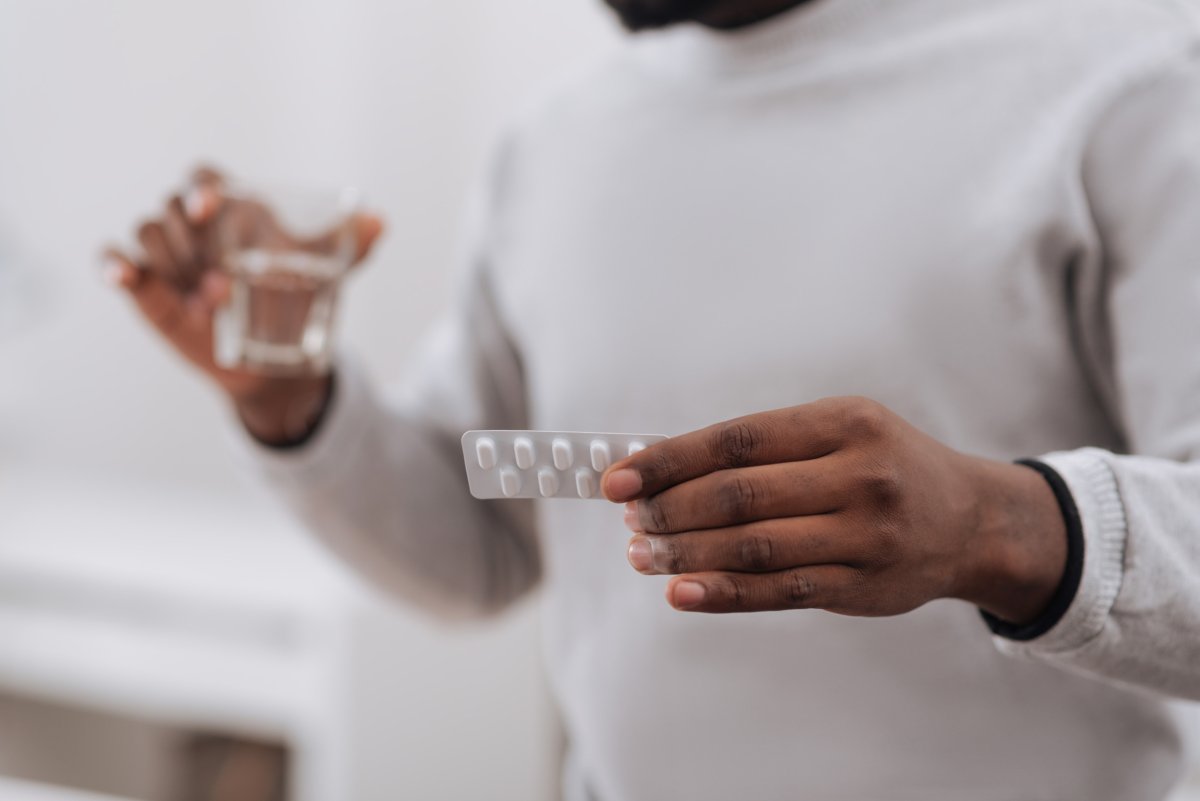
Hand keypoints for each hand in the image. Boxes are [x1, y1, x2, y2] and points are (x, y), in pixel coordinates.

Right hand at [102, 167, 383, 442]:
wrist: (275, 357)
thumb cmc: (295, 298)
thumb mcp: (325, 271)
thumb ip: (350, 245)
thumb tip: (380, 221)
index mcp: (232, 208)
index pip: (204, 177)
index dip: (202, 186)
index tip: (211, 207)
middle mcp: (193, 226)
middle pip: (171, 206)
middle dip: (190, 235)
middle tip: (221, 278)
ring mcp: (167, 256)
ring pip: (147, 233)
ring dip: (172, 263)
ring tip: (211, 304)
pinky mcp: (145, 287)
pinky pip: (115, 263)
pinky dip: (112, 265)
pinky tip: (123, 276)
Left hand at [601, 397, 1066, 623]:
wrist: (972, 521)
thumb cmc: (887, 466)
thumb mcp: (841, 431)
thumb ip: (767, 447)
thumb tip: (667, 467)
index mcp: (844, 422)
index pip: (735, 440)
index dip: (669, 460)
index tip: (619, 477)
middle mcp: (858, 475)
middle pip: (738, 495)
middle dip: (669, 509)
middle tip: (629, 519)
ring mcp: (863, 534)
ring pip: (753, 546)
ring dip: (685, 553)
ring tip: (642, 554)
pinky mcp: (861, 585)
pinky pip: (778, 592)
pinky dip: (722, 593)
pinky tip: (680, 591)